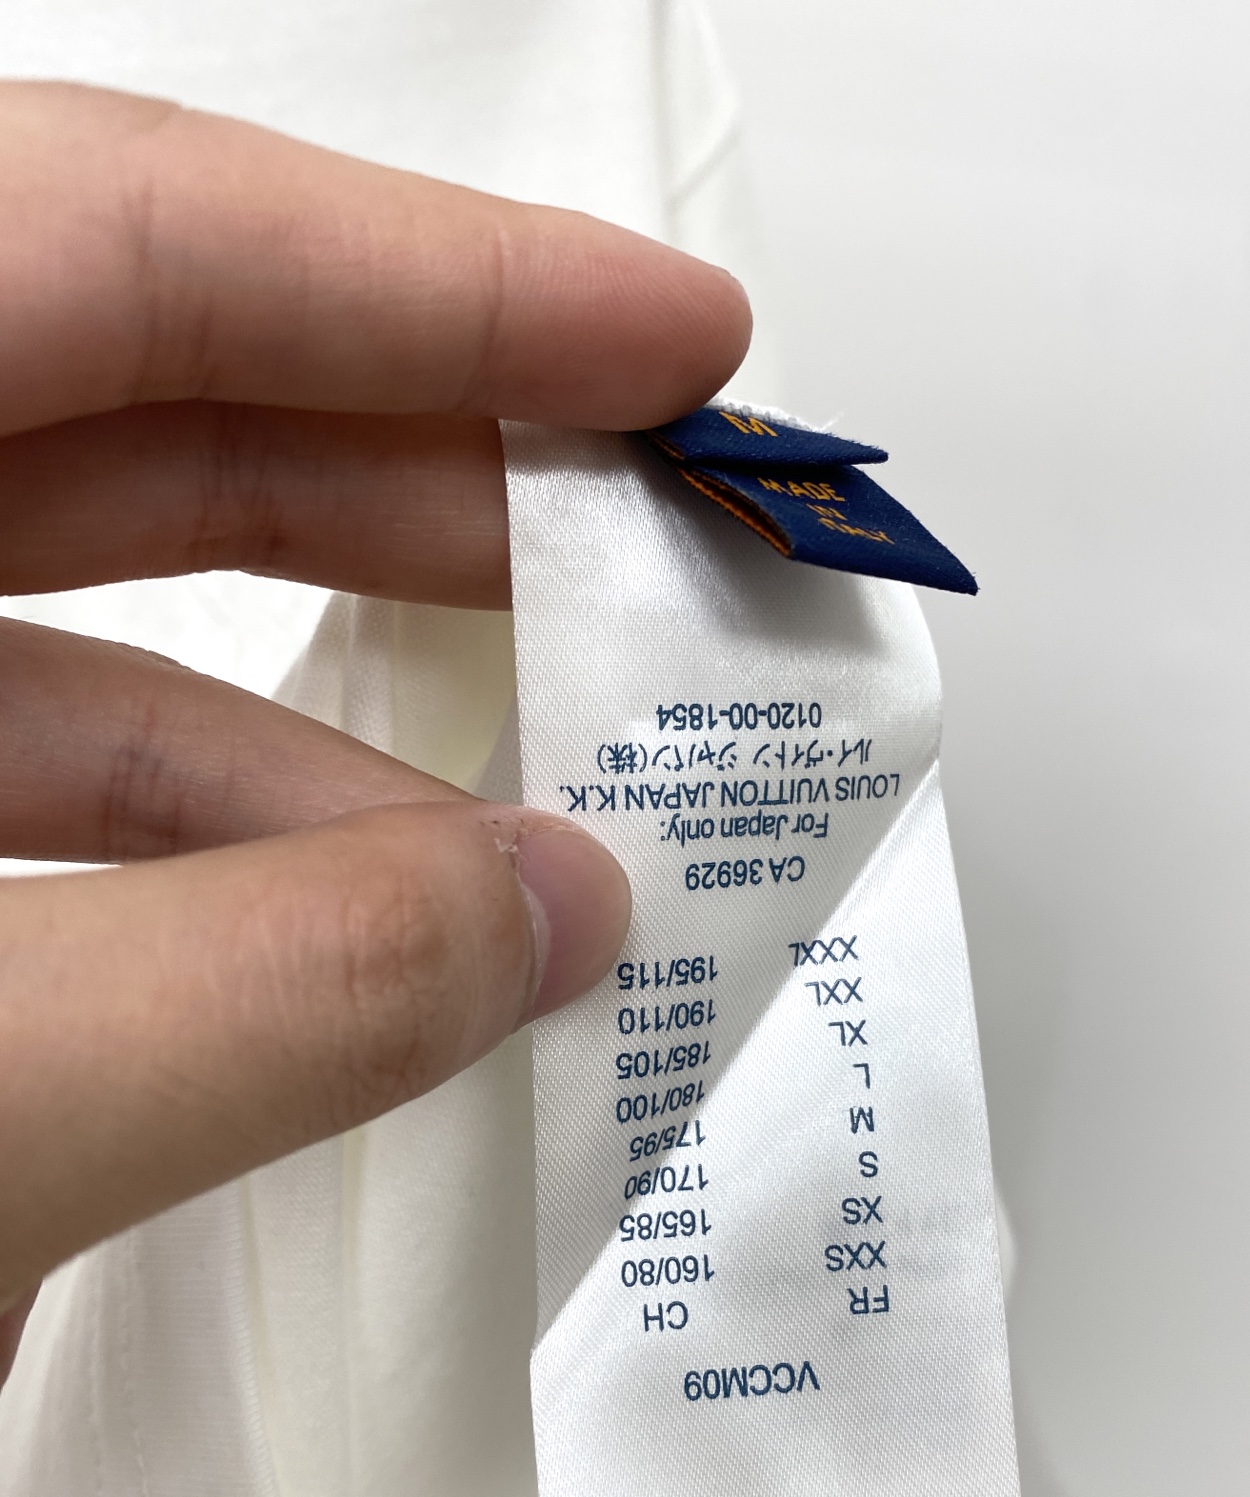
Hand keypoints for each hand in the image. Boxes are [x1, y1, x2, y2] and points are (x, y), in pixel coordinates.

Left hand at [0, 83, 750, 1361]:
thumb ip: (274, 1001)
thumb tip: (556, 921)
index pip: (107, 238)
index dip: (427, 277)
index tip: (677, 348)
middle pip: (104, 374)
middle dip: (411, 449)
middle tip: (649, 516)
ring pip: (53, 581)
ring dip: (323, 678)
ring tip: (555, 780)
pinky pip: (0, 755)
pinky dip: (191, 824)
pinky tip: (360, 919)